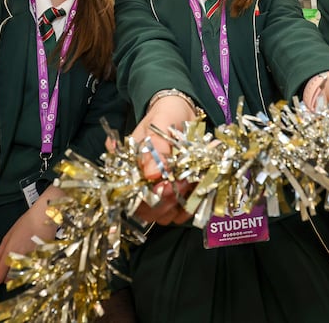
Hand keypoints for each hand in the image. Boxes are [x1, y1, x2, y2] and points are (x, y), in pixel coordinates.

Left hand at [0, 185, 63, 283]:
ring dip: (21, 271)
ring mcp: (32, 262)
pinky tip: (34, 256)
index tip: (1, 270)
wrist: (46, 216)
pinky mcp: (43, 262)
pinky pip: (33, 273)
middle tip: (15, 259)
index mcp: (9, 254)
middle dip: (9, 273)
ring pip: (21, 277)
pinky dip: (32, 268)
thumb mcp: (7, 238)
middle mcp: (20, 260)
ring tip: (25, 256)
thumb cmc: (27, 223)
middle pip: (9, 280)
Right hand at [131, 95, 195, 224]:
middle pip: (148, 211)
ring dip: (180, 204)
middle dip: (167, 201)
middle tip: (184, 182)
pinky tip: (199, 189)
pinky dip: (192, 205)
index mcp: (128, 169)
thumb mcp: (160, 123)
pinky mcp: (176, 196)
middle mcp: (140, 185)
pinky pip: (182, 212)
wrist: (180, 112)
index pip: (131, 197)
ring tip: (193, 182)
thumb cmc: (165, 116)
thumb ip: (157, 146)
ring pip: (165, 215)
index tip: (168, 185)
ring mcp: (158, 193)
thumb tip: (151, 175)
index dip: (148, 198)